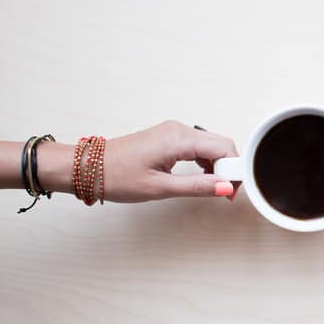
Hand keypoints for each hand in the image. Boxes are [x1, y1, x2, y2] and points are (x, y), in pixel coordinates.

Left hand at [102, 121, 238, 201]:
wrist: (88, 167)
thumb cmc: (116, 176)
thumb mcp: (161, 188)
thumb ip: (197, 186)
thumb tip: (225, 188)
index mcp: (178, 139)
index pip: (224, 148)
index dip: (235, 170)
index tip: (233, 191)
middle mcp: (179, 130)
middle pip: (221, 144)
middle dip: (230, 168)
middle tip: (226, 193)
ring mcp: (174, 132)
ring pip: (212, 145)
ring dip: (219, 166)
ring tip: (214, 188)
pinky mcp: (169, 138)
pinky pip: (198, 146)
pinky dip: (207, 162)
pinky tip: (203, 178)